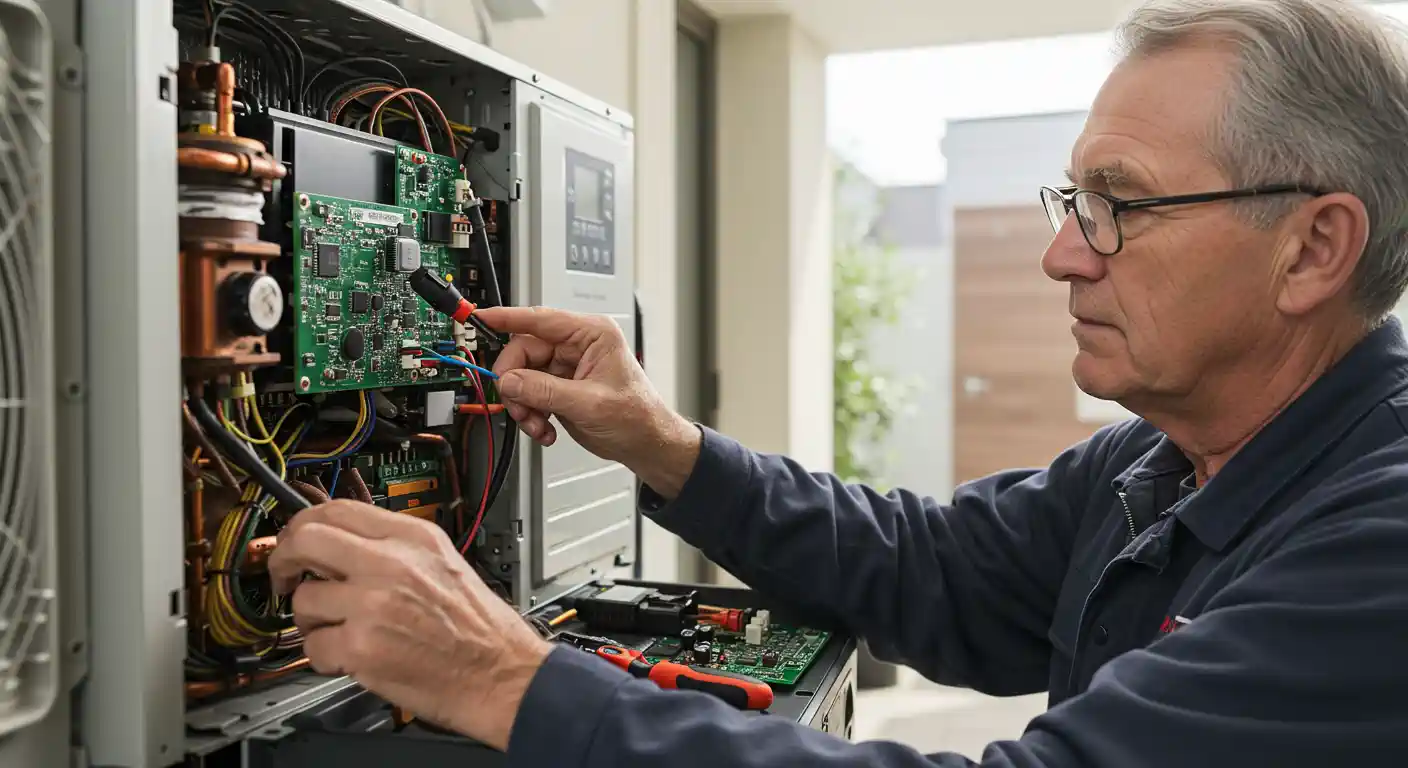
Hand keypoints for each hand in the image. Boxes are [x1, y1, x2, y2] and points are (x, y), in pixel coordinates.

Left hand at [268, 500, 551, 749]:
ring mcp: (374, 605)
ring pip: (304, 600)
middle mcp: (392, 564)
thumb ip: (394, 547)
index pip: (339, 509)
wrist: (501, 673)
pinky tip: (353, 657)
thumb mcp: (442, 562)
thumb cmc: (477, 628)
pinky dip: (326, 658)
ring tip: (340, 631)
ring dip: (312, 621)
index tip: (295, 539)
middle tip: (285, 577)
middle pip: (306, 540)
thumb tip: (340, 543)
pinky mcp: (362, 648)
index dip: (304, 523)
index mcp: (414, 538)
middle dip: (283, 559)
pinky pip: (314, 647)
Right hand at [476, 305, 701, 498]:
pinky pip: (529, 394)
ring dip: (523, 404)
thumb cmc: (637, 416)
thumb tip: (510, 381)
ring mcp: (566, 368)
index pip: (541, 319)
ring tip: (538, 425)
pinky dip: (531, 415)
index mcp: (591, 335)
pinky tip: (545, 429)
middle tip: (520, 407)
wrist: (646, 444)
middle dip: (516, 384)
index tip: (482, 317)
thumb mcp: (589, 403)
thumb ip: (545, 390)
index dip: (508, 317)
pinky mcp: (559, 387)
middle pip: (523, 352)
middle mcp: (577, 346)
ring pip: (522, 376)